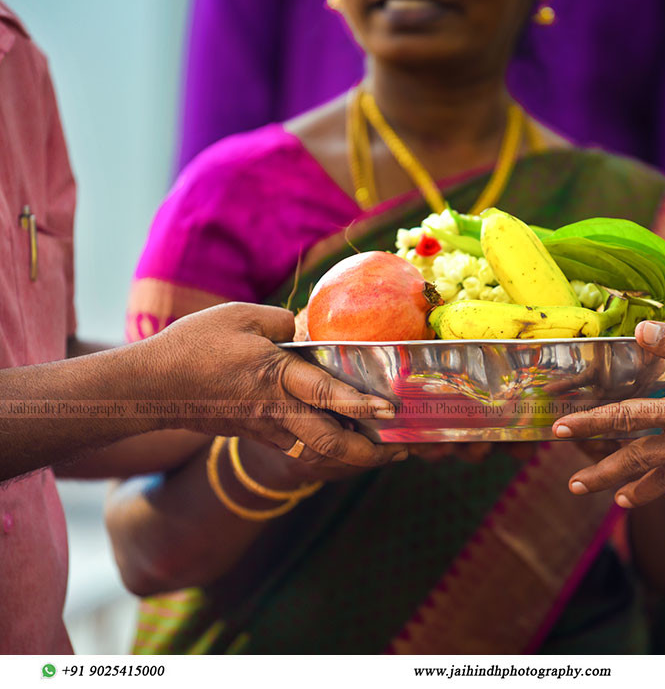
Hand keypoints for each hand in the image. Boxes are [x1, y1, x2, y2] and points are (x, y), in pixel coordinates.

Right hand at [147, 302, 402, 466]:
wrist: (151, 388)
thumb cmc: (194, 347)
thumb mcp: (240, 317)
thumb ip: (283, 321)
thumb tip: (309, 329)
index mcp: (276, 378)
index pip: (327, 395)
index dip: (362, 405)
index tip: (391, 409)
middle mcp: (277, 411)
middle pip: (331, 445)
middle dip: (370, 454)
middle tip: (401, 450)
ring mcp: (268, 429)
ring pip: (320, 455)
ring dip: (355, 459)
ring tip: (385, 454)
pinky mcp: (259, 436)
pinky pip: (303, 450)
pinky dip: (331, 453)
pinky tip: (350, 444)